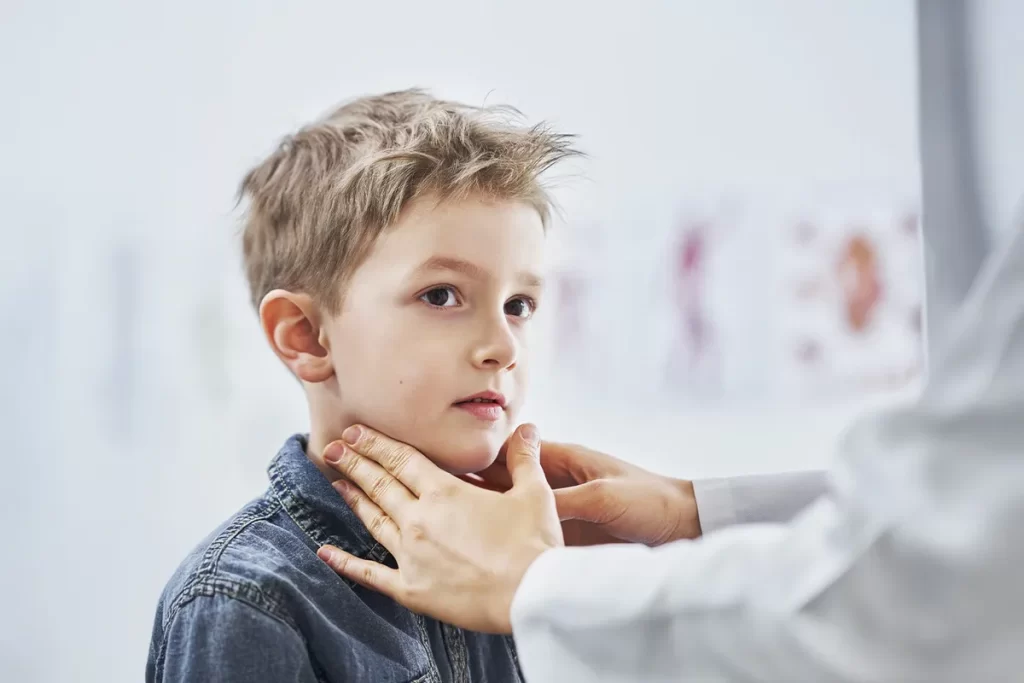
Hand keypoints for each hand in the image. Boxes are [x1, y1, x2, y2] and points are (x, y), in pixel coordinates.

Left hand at [316, 424, 562, 633]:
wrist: (531, 595)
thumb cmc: (533, 544)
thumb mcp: (534, 494)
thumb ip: (523, 459)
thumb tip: (527, 429)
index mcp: (445, 492)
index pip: (402, 459)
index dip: (376, 443)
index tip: (356, 431)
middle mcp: (419, 519)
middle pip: (380, 484)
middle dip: (355, 463)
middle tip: (333, 448)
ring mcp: (411, 555)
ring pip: (373, 520)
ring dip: (353, 499)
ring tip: (335, 483)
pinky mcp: (411, 589)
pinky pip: (370, 574)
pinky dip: (344, 562)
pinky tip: (324, 551)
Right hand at [471, 440, 700, 546]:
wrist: (686, 527)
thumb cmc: (651, 501)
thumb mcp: (602, 497)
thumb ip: (562, 502)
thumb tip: (521, 509)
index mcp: (566, 460)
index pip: (514, 453)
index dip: (483, 455)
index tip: (450, 461)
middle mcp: (558, 483)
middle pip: (508, 482)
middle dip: (477, 487)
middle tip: (440, 494)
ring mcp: (562, 510)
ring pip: (517, 510)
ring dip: (493, 515)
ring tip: (455, 522)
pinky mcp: (568, 536)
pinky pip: (533, 535)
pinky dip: (513, 539)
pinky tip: (489, 549)